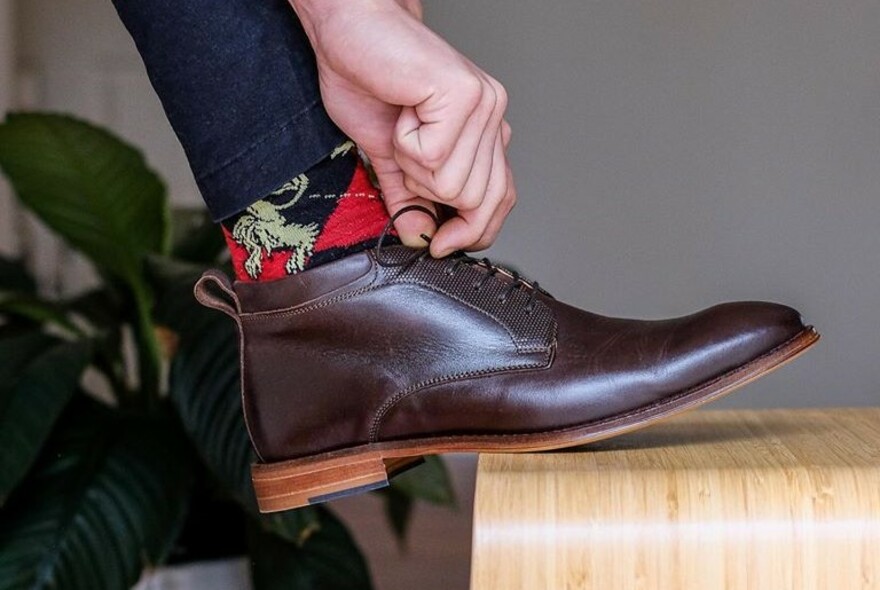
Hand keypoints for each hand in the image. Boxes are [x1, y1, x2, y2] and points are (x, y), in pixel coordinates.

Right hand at [290, 0, 515, 256]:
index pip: (499, 200)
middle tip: (405, 156)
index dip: (471, 230)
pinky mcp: (464, 95)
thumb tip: (420, 239)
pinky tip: (403, 111)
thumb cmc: (367, 81)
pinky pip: (433, 157)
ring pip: (453, 184)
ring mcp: (484, 105)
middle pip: (476, 202)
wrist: (348, 31)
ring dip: (412, 164)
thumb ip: (409, 199)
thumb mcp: (390, 158)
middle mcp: (492, 118)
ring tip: (403, 125)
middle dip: (428, 194)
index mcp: (483, 133)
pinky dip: (404, 144)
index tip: (439, 244)